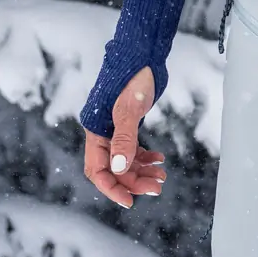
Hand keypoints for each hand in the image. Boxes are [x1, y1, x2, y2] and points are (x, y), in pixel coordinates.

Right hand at [82, 66, 165, 208]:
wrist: (143, 54)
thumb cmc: (134, 77)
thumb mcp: (129, 109)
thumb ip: (124, 139)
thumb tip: (119, 169)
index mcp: (95, 131)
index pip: (98, 170)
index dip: (112, 188)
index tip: (129, 202)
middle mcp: (102, 132)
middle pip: (114, 168)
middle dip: (133, 181)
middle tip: (157, 187)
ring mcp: (115, 128)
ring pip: (125, 160)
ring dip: (142, 171)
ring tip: (162, 177)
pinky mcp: (128, 123)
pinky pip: (133, 149)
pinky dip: (145, 157)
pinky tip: (159, 159)